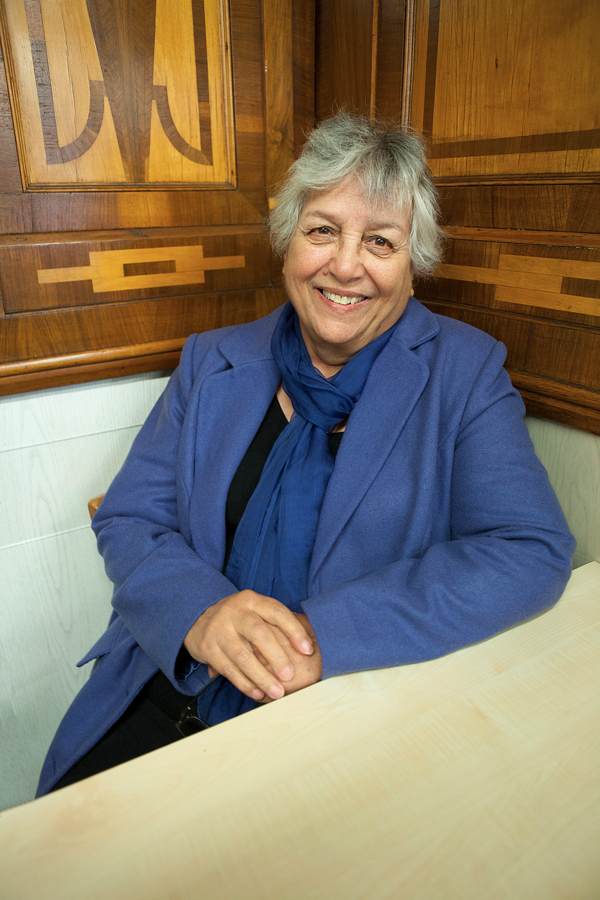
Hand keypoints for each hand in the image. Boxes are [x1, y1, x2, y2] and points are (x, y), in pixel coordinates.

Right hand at [184, 590, 313, 701]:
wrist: (198, 618)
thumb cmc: (240, 619)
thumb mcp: (256, 612)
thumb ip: (277, 625)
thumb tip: (309, 647)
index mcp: (252, 600)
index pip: (276, 612)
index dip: (294, 631)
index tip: (308, 650)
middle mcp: (234, 612)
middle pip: (258, 633)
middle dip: (276, 656)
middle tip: (290, 676)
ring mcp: (218, 629)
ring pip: (242, 655)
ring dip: (261, 676)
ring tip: (277, 692)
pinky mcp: (207, 647)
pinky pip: (228, 669)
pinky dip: (244, 683)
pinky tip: (257, 693)